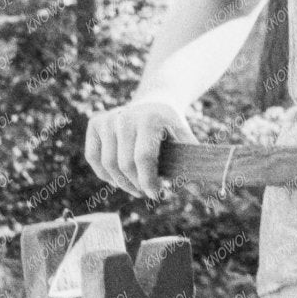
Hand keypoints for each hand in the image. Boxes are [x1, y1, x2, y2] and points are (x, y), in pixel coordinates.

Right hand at [84, 96, 198, 199]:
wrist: (153, 103)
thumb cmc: (171, 127)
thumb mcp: (184, 139)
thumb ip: (191, 164)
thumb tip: (203, 193)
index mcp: (149, 119)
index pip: (143, 158)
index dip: (149, 181)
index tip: (157, 194)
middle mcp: (124, 116)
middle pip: (124, 165)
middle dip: (137, 184)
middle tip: (148, 193)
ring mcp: (107, 119)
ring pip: (108, 164)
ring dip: (122, 183)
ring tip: (136, 188)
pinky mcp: (95, 123)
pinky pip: (93, 157)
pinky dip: (104, 174)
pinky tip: (118, 180)